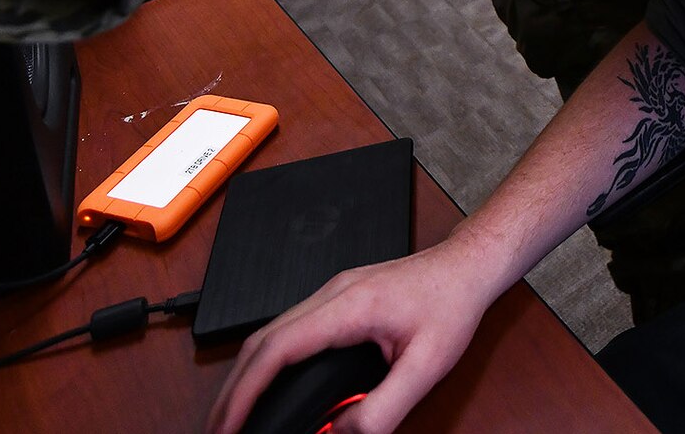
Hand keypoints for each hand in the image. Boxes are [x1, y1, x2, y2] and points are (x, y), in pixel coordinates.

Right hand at [207, 244, 494, 433]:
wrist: (466, 266)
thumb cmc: (451, 304)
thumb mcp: (427, 366)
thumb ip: (385, 405)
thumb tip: (344, 432)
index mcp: (348, 306)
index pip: (279, 348)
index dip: (246, 389)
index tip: (229, 423)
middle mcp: (330, 294)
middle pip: (261, 340)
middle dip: (233, 388)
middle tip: (219, 429)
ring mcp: (330, 293)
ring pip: (270, 333)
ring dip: (246, 373)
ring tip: (234, 414)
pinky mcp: (336, 299)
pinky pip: (288, 329)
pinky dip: (267, 359)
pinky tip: (266, 382)